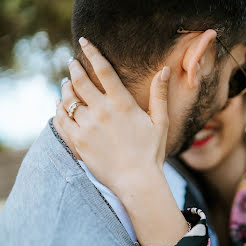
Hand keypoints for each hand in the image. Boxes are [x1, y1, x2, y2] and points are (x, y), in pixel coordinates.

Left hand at [55, 37, 169, 198]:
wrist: (136, 181)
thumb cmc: (151, 152)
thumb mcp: (160, 121)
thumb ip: (160, 94)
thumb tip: (165, 70)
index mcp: (122, 104)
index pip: (103, 70)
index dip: (92, 53)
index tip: (84, 42)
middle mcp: (101, 112)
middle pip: (80, 82)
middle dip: (74, 68)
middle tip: (72, 63)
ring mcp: (87, 127)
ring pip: (67, 100)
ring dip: (65, 88)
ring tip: (65, 83)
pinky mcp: (77, 142)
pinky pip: (61, 119)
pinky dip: (58, 109)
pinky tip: (60, 105)